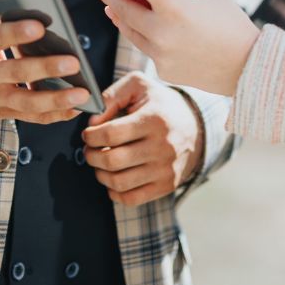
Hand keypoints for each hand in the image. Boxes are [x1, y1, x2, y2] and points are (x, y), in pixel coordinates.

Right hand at [0, 0, 89, 124]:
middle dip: (46, 68)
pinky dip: (55, 114)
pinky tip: (76, 107)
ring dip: (56, 99)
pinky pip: (31, 117)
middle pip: (16, 72)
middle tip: (74, 63)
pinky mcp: (3, 112)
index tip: (41, 26)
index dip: (17, 33)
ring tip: (83, 93)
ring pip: (26, 102)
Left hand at [81, 73, 201, 205]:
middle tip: (90, 149)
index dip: (91, 136)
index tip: (88, 134)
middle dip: (91, 156)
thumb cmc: (161, 104)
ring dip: (100, 174)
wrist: (196, 126)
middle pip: (112, 160)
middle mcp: (162, 146)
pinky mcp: (166, 185)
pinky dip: (114, 192)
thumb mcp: (138, 86)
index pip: (110, 134)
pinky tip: (113, 179)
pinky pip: (132, 199)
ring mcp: (165, 169)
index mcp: (154, 119)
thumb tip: (92, 122)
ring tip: (100, 163)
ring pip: (119, 183)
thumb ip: (111, 96)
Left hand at [90, 0, 258, 96]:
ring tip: (111, 5)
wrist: (248, 69)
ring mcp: (160, 54)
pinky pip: (147, 48)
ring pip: (130, 31)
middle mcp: (162, 32)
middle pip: (124, 8)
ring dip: (118, 16)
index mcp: (175, 7)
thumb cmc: (233, 26)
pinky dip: (143, 35)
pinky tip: (140, 27)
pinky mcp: (163, 70)